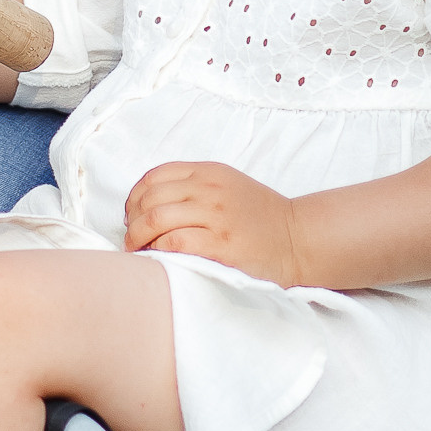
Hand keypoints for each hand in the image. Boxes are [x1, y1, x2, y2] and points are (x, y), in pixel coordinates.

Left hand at [123, 161, 301, 285]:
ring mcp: (215, 216)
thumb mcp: (228, 187)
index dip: (135, 197)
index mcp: (209, 172)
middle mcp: (210, 189)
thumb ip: (194, 187)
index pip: (155, 176)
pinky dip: (157, 251)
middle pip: (150, 198)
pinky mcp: (220, 244)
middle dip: (133, 220)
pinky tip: (158, 259)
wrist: (297, 239)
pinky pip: (173, 243)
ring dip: (138, 238)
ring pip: (156, 219)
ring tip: (138, 251)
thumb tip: (149, 205)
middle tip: (132, 238)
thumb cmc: (261, 218)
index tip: (133, 215)